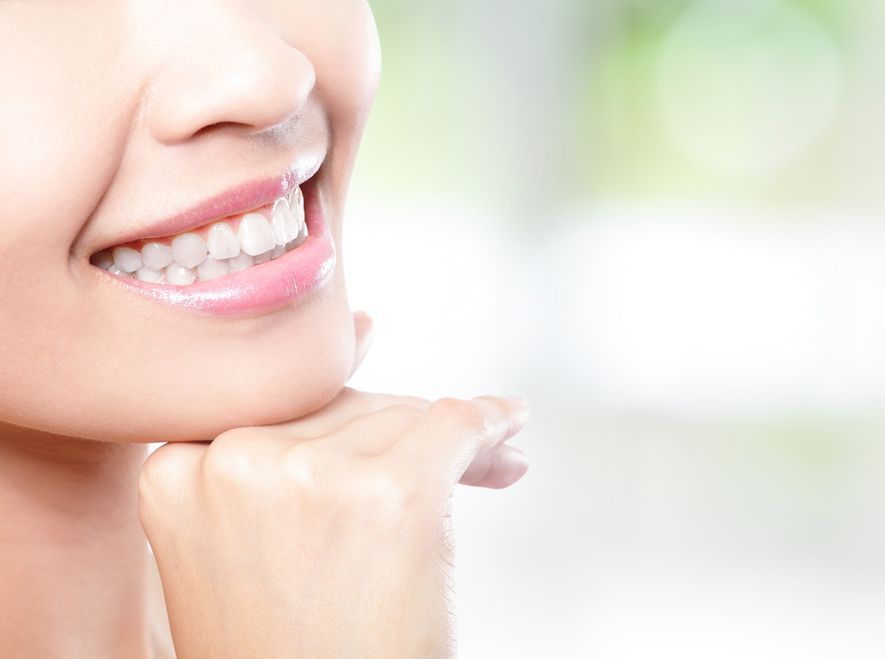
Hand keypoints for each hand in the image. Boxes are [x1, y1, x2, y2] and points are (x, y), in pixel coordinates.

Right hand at [138, 311, 529, 657]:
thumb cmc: (286, 645)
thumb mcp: (246, 541)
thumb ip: (284, 442)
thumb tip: (365, 327)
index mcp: (176, 470)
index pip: (281, 410)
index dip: (347, 423)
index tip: (385, 407)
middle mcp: (230, 462)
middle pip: (344, 408)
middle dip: (405, 433)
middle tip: (461, 460)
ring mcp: (308, 478)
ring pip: (400, 417)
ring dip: (446, 444)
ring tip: (484, 472)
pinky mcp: (390, 494)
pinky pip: (455, 425)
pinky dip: (491, 422)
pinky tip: (508, 427)